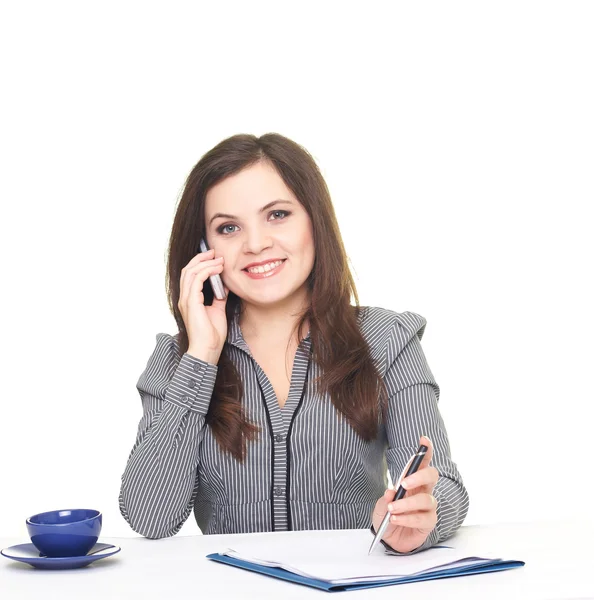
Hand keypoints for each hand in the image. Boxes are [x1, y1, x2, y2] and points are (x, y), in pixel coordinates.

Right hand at [178, 248, 228, 362]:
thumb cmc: (212, 334)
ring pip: (190, 272)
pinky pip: (197, 280)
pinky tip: (217, 269)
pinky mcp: (191, 303)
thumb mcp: (218, 310)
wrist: (208, 349)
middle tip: (214, 252)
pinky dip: (207, 271)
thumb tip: (225, 285)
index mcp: (189, 300)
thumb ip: (219, 297)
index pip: (190, 275)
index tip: (214, 257)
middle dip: (201, 258)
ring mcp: (186, 300)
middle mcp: (184, 298)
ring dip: (205, 263)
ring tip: (218, 259)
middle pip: (187, 270)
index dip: (200, 263)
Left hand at [372, 435, 438, 552]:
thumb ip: (385, 498)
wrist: (389, 539)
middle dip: (418, 476)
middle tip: (403, 483)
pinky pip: (423, 518)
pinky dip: (408, 518)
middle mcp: (423, 491)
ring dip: (407, 504)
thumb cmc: (388, 516)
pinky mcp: (429, 522)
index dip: (425, 451)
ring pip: (426, 500)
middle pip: (431, 476)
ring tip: (392, 509)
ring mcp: (428, 507)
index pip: (421, 463)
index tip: (424, 440)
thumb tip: (391, 492)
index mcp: (412, 482)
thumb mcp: (381, 506)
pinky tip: (396, 518)